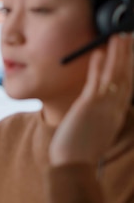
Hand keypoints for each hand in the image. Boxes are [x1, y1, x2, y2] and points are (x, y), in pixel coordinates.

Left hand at [49, 32, 133, 165]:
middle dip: (128, 56)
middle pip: (126, 77)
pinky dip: (100, 65)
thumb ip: (96, 119)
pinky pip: (97, 81)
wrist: (74, 167)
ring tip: (119, 36)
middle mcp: (115, 109)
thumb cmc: (78, 153)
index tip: (130, 55)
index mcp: (116, 116)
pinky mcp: (90, 107)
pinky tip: (99, 51)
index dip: (129, 69)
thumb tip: (91, 112)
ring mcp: (104, 108)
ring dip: (118, 54)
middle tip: (129, 37)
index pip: (126, 87)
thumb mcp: (93, 133)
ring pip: (115, 75)